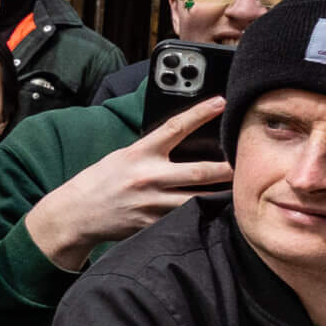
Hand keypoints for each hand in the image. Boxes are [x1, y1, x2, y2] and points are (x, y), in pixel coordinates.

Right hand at [25, 97, 228, 272]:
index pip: (175, 128)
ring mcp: (153, 203)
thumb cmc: (99, 182)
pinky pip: (186, 218)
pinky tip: (218, 215)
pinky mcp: (154, 224)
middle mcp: (148, 177)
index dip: (200, 113)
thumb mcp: (121, 157)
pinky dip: (202, 215)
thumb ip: (151, 152)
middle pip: (201, 170)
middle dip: (229, 168)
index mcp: (138, 154)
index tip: (221, 102)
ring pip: (200, 199)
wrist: (75, 213)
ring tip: (243, 192)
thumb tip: (183, 144)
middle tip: (250, 163)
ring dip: (224, 196)